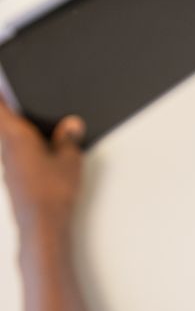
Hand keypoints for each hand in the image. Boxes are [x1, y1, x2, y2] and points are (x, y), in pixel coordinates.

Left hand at [0, 100, 85, 243]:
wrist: (42, 226)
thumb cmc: (52, 191)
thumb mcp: (70, 158)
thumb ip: (69, 138)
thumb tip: (71, 126)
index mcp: (18, 137)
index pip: (0, 109)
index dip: (0, 95)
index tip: (1, 84)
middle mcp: (7, 151)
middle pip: (2, 126)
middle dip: (10, 115)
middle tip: (20, 104)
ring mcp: (8, 168)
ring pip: (8, 143)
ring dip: (18, 135)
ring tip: (38, 131)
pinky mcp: (13, 182)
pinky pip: (15, 159)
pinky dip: (23, 152)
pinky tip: (41, 157)